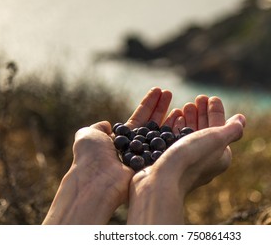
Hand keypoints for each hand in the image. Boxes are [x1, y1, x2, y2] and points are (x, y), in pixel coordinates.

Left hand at [43, 87, 172, 223]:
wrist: (98, 180)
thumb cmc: (92, 156)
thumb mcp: (88, 135)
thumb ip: (98, 128)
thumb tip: (107, 125)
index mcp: (121, 141)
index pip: (138, 119)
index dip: (148, 105)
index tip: (158, 90)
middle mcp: (135, 148)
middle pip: (152, 124)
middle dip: (161, 108)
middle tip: (170, 92)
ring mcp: (147, 157)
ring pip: (162, 135)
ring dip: (171, 120)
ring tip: (182, 105)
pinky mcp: (155, 166)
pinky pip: (167, 147)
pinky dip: (175, 134)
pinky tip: (182, 121)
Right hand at [127, 96, 245, 223]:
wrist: (160, 181)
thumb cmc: (191, 158)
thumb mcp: (217, 140)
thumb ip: (231, 130)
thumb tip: (241, 120)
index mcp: (219, 157)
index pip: (220, 129)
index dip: (216, 112)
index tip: (209, 97)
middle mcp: (203, 161)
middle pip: (204, 131)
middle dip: (201, 114)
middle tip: (197, 98)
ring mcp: (184, 162)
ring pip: (188, 135)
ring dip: (188, 119)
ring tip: (183, 106)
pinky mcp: (167, 161)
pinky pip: (174, 140)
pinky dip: (174, 126)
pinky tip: (172, 117)